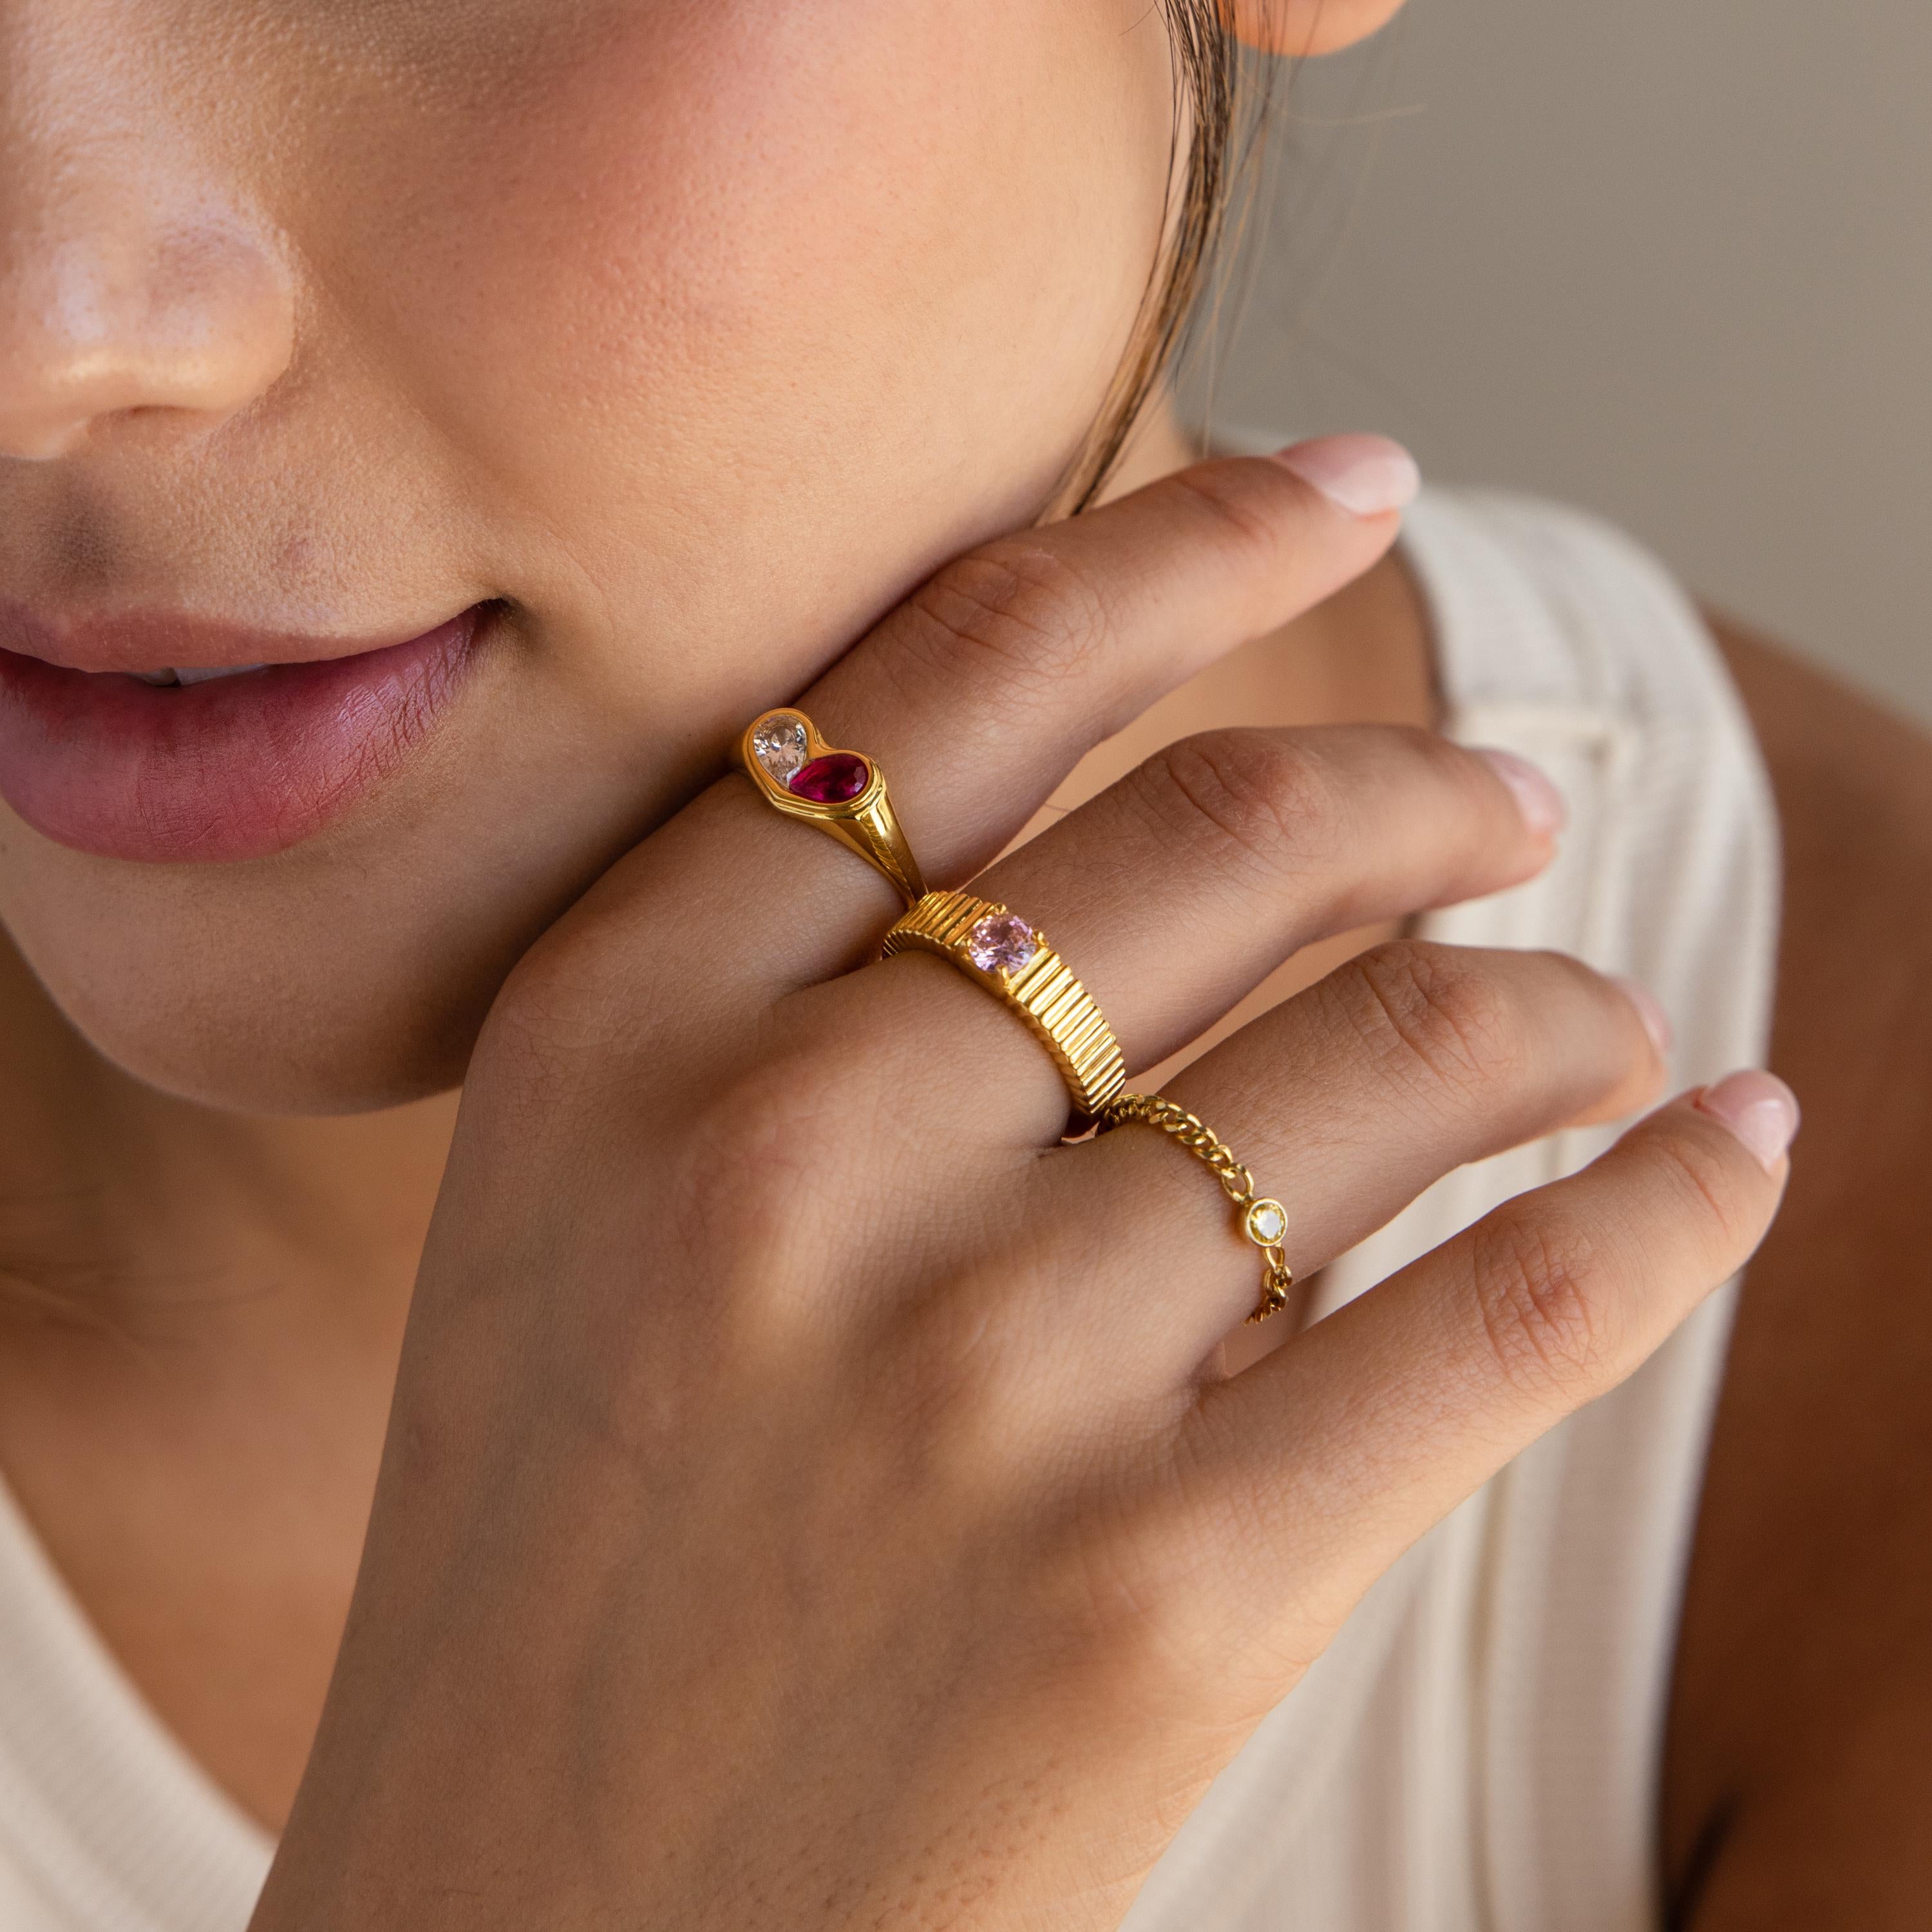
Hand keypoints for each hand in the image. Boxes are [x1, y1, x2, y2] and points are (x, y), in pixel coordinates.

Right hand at [252, 444, 1791, 1930]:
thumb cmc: (566, 1557)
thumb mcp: (579, 1213)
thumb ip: (782, 1001)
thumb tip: (1112, 813)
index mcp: (616, 1032)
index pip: (962, 677)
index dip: (1185, 541)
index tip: (1345, 481)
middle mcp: (788, 1160)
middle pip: (1217, 846)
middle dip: (1418, 793)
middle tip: (1505, 807)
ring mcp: (978, 1379)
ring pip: (1395, 1064)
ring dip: (1554, 1009)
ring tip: (1606, 1022)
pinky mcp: (1158, 1597)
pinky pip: (1504, 1312)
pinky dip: (1662, 1206)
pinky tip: (1728, 1149)